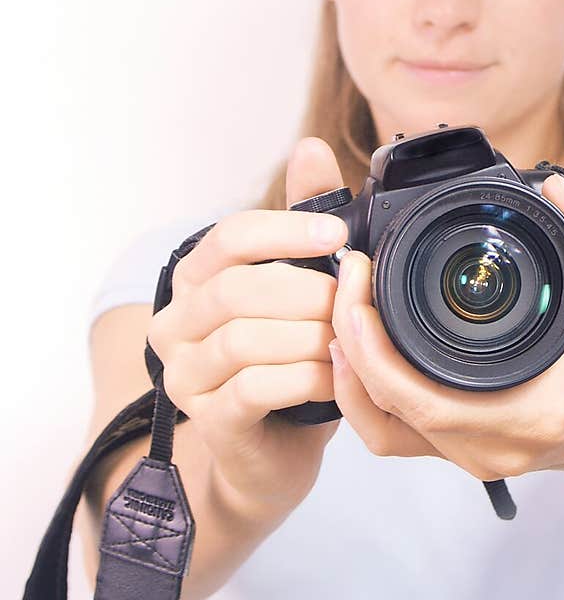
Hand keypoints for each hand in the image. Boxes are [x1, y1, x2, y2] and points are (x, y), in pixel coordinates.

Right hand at [147, 136, 349, 510]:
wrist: (271, 452)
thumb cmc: (286, 360)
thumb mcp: (298, 287)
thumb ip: (301, 220)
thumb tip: (310, 147)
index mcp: (196, 280)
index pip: (230, 238)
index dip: (285, 231)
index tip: (337, 236)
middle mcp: (177, 324)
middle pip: (238, 289)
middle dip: (307, 293)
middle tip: (351, 302)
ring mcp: (186, 375)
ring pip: (246, 339)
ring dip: (310, 336)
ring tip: (346, 341)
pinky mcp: (210, 419)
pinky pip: (258, 388)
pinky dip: (306, 377)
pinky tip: (333, 376)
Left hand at [328, 174, 563, 479]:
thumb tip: (559, 189)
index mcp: (526, 415)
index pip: (418, 398)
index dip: (371, 347)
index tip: (357, 282)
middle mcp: (492, 448)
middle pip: (385, 412)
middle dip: (349, 345)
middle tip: (344, 281)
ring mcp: (474, 457)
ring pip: (381, 430)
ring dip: (351, 376)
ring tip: (342, 314)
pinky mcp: (463, 451)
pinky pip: (396, 434)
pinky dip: (368, 396)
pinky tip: (358, 350)